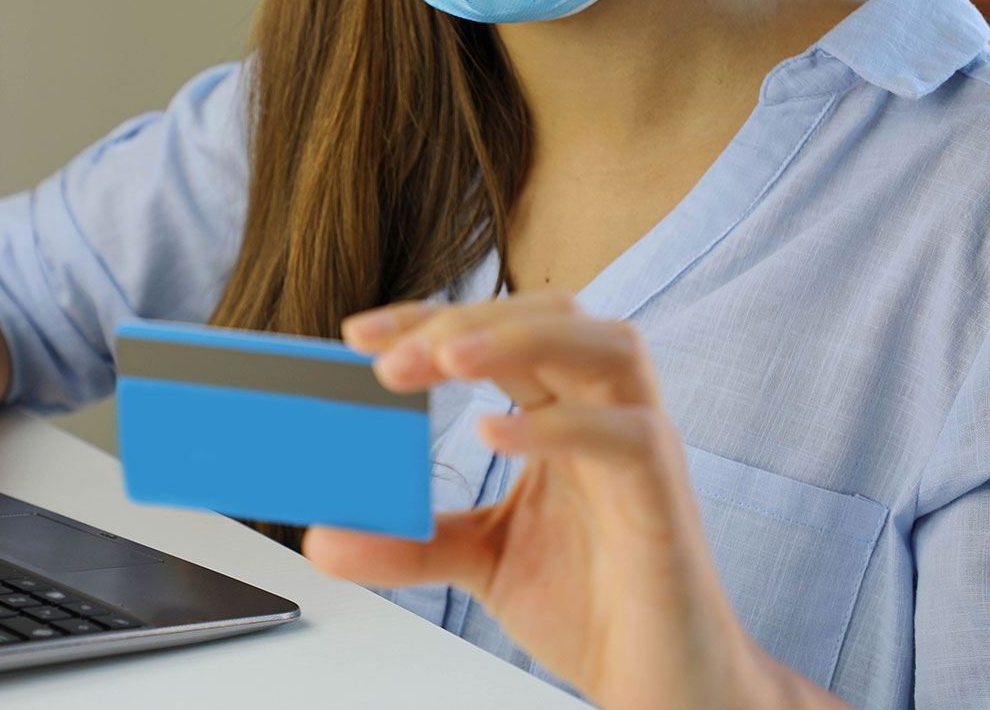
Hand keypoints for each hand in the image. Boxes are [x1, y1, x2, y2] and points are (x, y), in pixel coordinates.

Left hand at [303, 291, 834, 709]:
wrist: (659, 684)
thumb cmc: (594, 606)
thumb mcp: (479, 560)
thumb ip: (409, 542)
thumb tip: (324, 538)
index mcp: (565, 410)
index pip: (502, 332)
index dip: (434, 320)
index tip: (357, 336)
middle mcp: (609, 412)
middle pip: (552, 316)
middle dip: (467, 322)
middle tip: (387, 359)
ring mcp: (644, 448)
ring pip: (609, 347)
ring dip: (522, 340)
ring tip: (445, 361)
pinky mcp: (665, 498)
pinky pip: (626, 437)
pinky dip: (558, 427)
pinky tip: (495, 431)